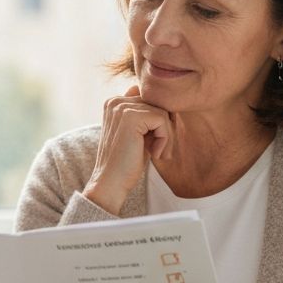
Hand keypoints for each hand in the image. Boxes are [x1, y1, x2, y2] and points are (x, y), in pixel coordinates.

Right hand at [83, 86, 178, 214]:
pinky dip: (165, 139)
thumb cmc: (126, 161)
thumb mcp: (138, 134)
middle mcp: (115, 101)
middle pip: (157, 105)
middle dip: (165, 129)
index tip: (156, 143)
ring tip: (158, 154)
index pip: (150, 100)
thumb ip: (148, 117)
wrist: (111, 182)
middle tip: (160, 151)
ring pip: (163, 113)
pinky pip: (162, 120)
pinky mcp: (131, 117)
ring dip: (166, 136)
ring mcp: (121, 107)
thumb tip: (171, 107)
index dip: (159, 121)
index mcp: (114, 103)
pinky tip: (154, 154)